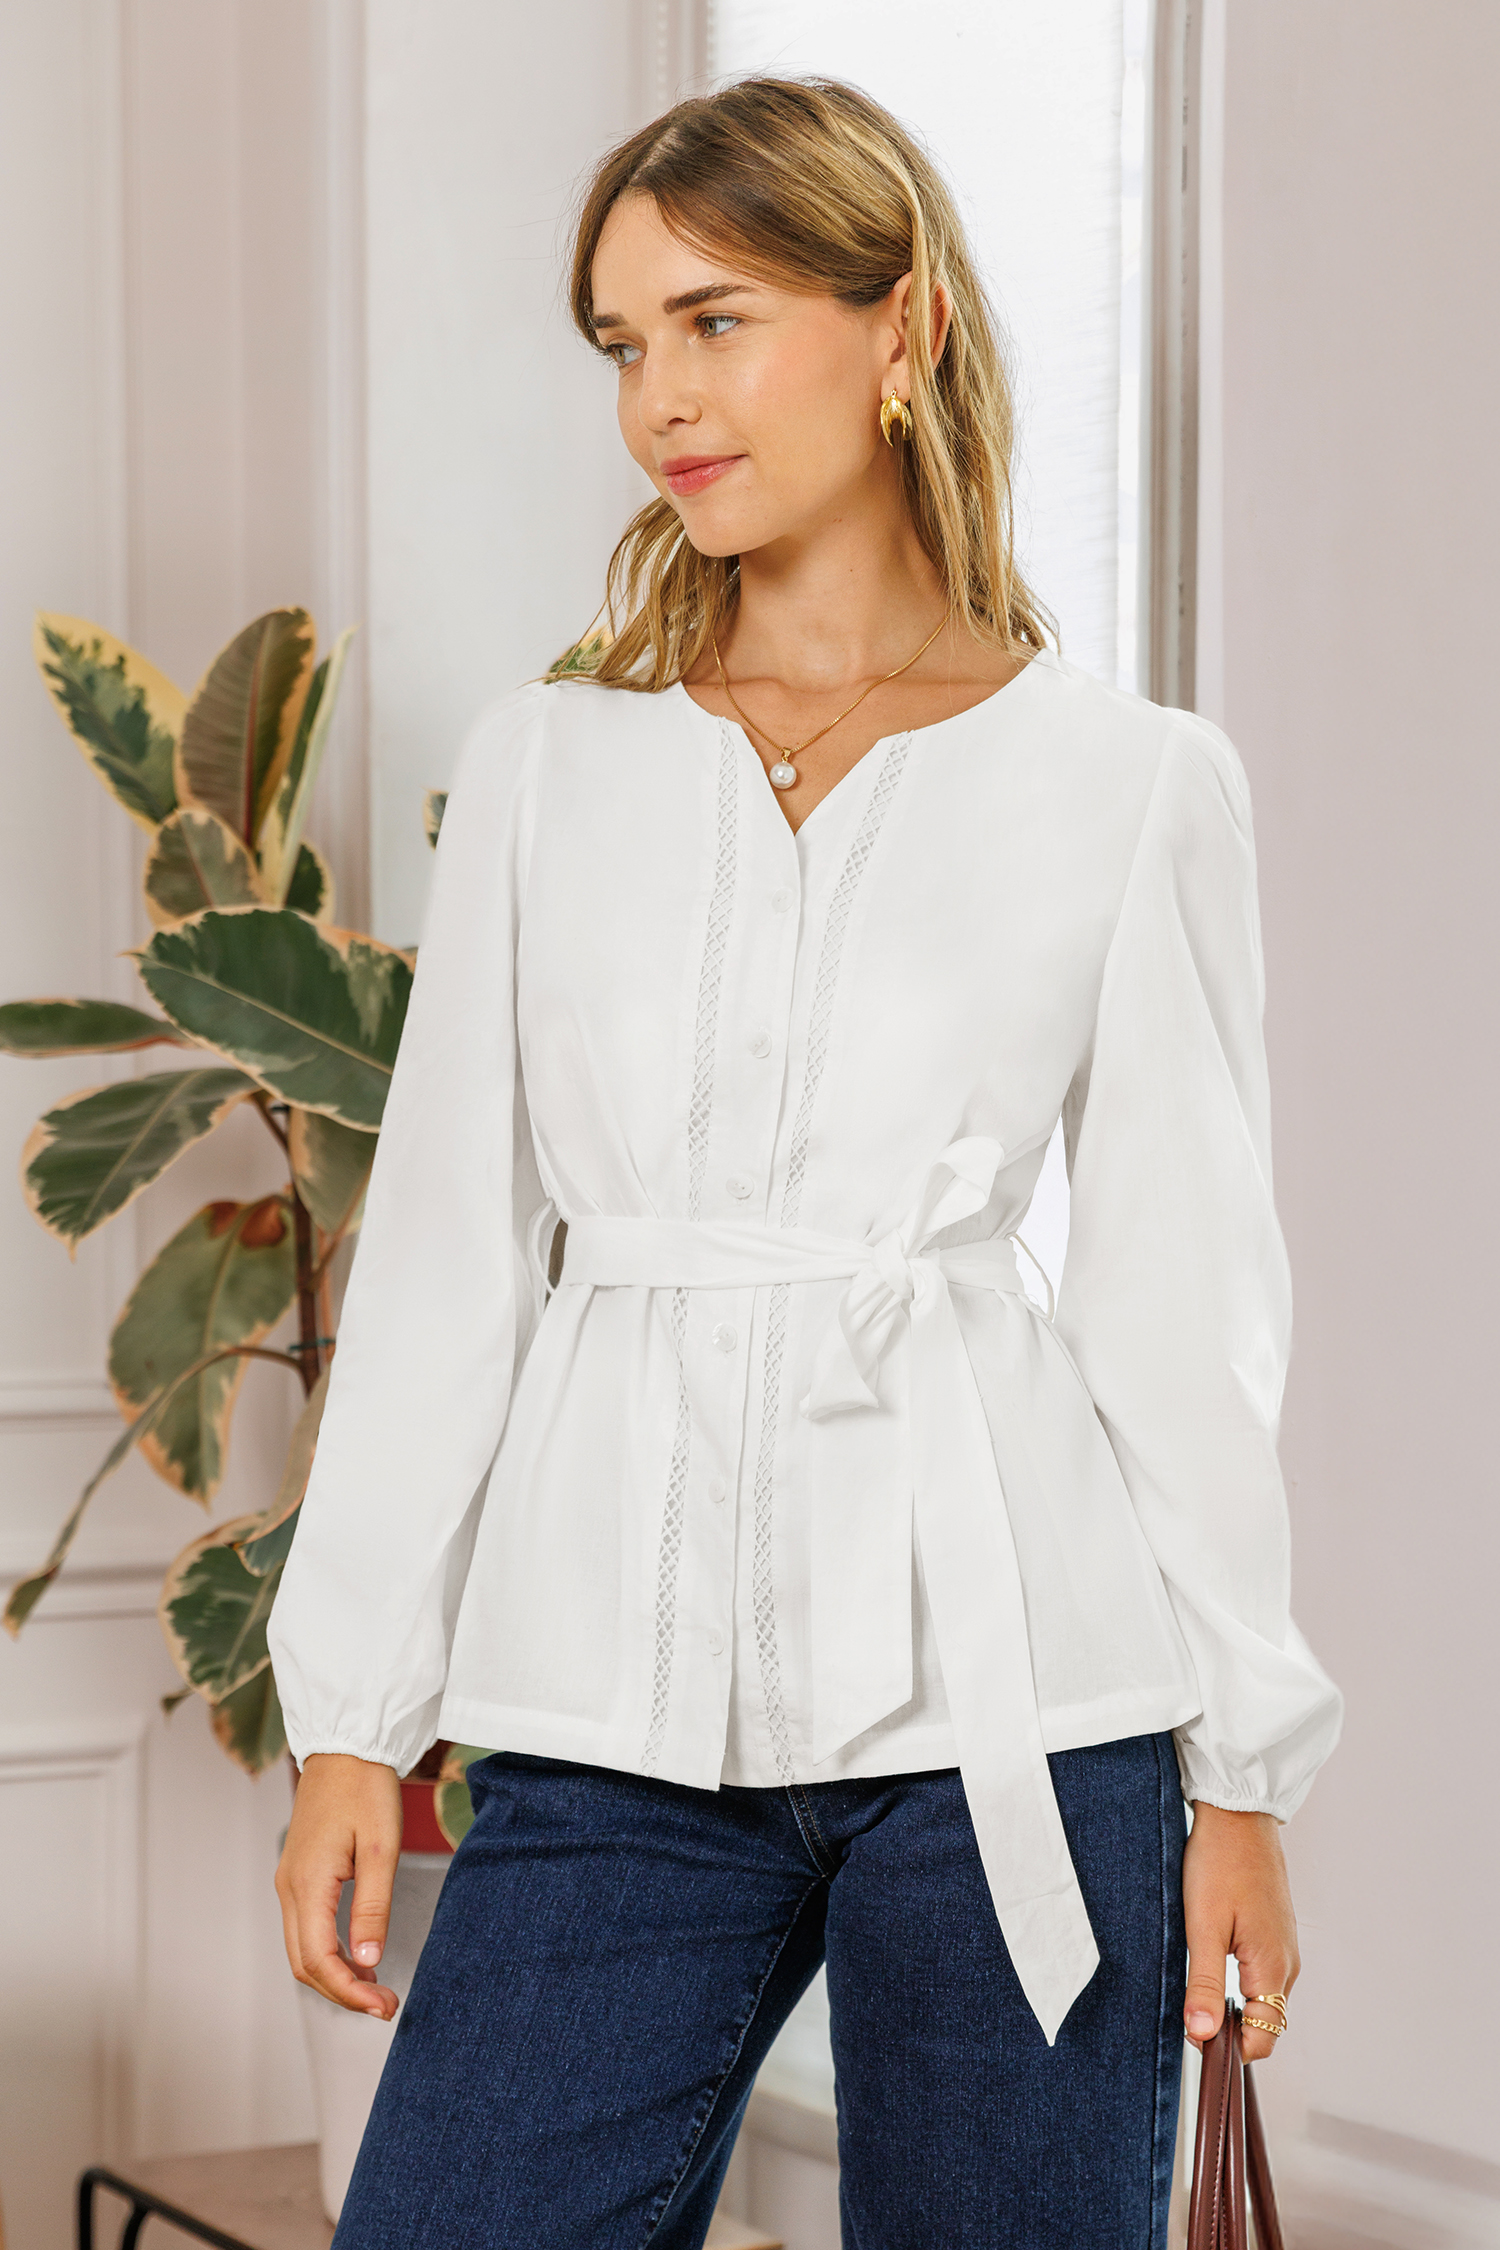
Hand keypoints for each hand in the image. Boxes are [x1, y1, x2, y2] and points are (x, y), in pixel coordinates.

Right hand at [275, 1753, 402, 2019]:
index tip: (384, 2007)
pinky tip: (359, 1955)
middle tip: (385, 2005)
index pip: (319, 1959)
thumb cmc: (366, 1789)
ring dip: (334, 1975)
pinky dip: (327, 1951)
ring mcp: (290, 1881)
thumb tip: (368, 1960)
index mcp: (307, 1883)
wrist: (345, 1746)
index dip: (349, 1991)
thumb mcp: (380, 1847)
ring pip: (301, 1949)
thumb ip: (372, 1906)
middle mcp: (289, 1888)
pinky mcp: (298, 1874)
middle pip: (304, 1964)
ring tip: (376, 1988)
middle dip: (342, 1992)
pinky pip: (305, 1927)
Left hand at [1182, 1802, 1298, 2062]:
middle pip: (1263, 2020)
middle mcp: (1287, 1962)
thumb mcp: (1202, 1927)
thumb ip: (1204, 1985)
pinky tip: (1210, 1958)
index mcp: (1274, 1968)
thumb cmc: (1220, 1862)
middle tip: (1187, 2008)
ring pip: (1261, 1995)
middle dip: (1227, 2026)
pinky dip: (1237, 1978)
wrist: (1237, 1813)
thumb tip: (1201, 2036)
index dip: (1226, 2048)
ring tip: (1194, 1981)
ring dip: (1231, 2001)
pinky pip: (1260, 1971)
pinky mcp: (1275, 1931)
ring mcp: (1284, 1945)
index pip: (1262, 2039)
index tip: (1192, 2036)